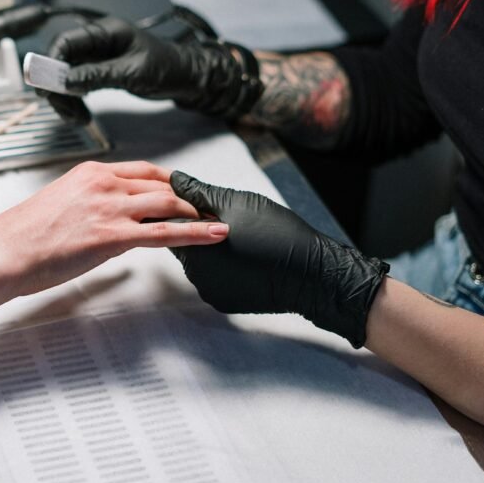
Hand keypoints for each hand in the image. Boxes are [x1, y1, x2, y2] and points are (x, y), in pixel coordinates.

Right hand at [0, 161, 231, 297]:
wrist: (5, 251)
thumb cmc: (23, 236)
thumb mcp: (59, 206)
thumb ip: (89, 206)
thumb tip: (109, 221)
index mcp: (90, 173)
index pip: (142, 170)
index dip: (169, 180)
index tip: (184, 189)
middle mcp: (103, 184)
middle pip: (160, 184)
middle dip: (188, 196)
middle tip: (207, 207)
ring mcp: (110, 208)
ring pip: (168, 203)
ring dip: (196, 212)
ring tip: (216, 221)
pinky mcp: (112, 236)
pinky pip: (165, 232)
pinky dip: (195, 232)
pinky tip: (213, 234)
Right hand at [43, 17, 258, 123]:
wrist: (188, 78)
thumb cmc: (168, 67)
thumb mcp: (133, 72)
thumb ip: (98, 75)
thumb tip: (67, 81)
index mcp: (106, 31)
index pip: (67, 42)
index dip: (51, 62)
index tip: (46, 86)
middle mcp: (98, 42)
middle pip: (62, 61)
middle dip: (57, 86)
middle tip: (61, 108)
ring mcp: (98, 57)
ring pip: (67, 76)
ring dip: (66, 98)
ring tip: (76, 117)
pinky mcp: (101, 71)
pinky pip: (78, 84)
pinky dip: (75, 100)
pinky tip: (80, 113)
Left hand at [168, 171, 387, 347]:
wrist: (312, 273)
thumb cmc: (277, 233)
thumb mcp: (237, 203)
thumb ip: (199, 192)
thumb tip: (175, 179)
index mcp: (195, 247)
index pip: (171, 226)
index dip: (181, 212)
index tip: (197, 206)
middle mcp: (196, 274)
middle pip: (185, 246)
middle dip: (197, 231)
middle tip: (226, 221)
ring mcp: (210, 291)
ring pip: (201, 263)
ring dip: (211, 250)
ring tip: (239, 239)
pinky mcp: (224, 303)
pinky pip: (215, 280)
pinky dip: (224, 268)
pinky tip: (244, 259)